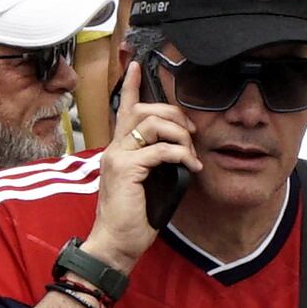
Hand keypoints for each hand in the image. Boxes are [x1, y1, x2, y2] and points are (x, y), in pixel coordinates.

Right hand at [86, 98, 190, 261]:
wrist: (116, 241)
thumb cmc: (134, 216)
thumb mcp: (149, 182)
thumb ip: (157, 161)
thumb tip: (180, 150)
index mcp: (119, 149)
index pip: (123, 109)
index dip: (130, 85)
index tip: (136, 65)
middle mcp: (115, 148)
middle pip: (144, 110)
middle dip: (174, 115)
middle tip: (191, 134)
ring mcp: (117, 156)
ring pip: (151, 123)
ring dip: (179, 135)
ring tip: (191, 154)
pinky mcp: (125, 169)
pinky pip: (160, 150)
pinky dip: (181, 155)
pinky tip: (190, 167)